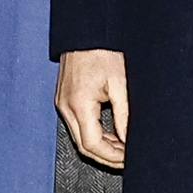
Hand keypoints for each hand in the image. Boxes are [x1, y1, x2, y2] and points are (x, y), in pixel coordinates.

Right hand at [57, 50, 128, 166]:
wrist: (86, 32)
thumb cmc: (103, 51)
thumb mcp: (120, 84)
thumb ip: (124, 115)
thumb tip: (129, 140)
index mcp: (78, 104)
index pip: (92, 145)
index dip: (112, 157)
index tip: (128, 159)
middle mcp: (66, 106)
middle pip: (83, 146)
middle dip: (106, 157)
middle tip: (127, 160)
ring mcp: (63, 103)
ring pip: (80, 138)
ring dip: (101, 147)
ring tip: (123, 149)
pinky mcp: (65, 100)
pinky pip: (78, 126)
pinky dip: (95, 134)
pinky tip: (111, 135)